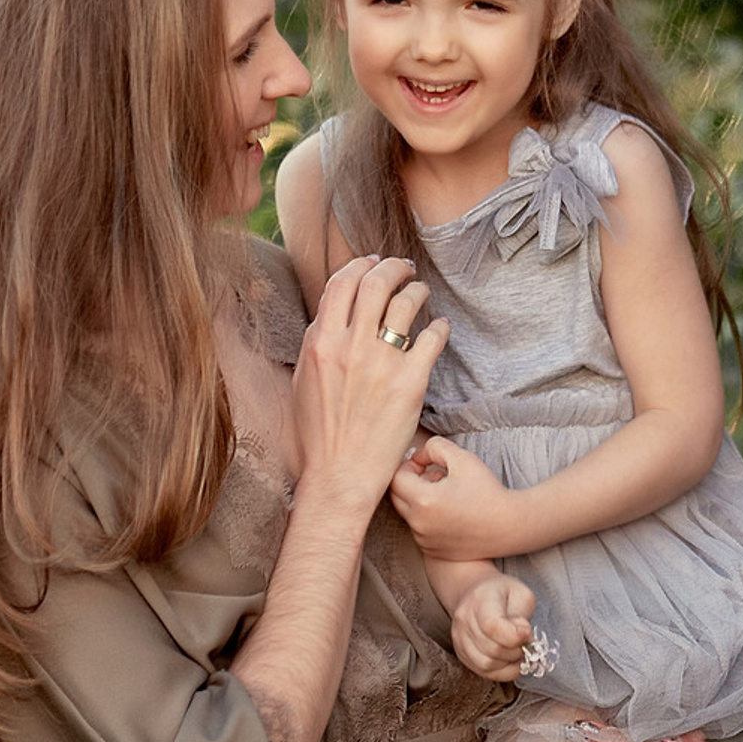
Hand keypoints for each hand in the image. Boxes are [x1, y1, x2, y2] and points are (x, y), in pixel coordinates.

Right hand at [292, 258, 448, 513]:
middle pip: (375, 281)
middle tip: (404, 269)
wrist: (339, 477)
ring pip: (406, 303)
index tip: (372, 264)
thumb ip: (316, 347)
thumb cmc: (316, 439)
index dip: (360, 265)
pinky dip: (439, 326)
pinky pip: (432, 338)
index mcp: (320, 343)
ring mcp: (381, 362)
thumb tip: (328, 321)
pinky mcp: (411, 382)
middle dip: (393, 267)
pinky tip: (441, 327)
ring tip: (421, 293)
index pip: (341, 283)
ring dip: (417, 290)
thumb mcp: (302, 384)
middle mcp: (349, 345)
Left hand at [388, 435, 521, 559]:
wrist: (510, 526)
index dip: (409, 465)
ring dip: (418, 501)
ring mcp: (424, 540)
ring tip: (446, 494)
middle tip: (435, 476)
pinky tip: (450, 513)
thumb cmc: (487, 491)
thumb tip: (418, 456)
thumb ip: (435, 447)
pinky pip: (418, 530)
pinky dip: (426, 519)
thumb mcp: (462, 458)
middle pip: (396, 496)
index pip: (396, 477)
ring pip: (407, 514)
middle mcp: (418, 524)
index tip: (427, 464)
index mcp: (423, 500)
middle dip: (410, 482)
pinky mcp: (432, 551)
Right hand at [448, 573, 536, 681]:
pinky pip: (483, 672)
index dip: (515, 636)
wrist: (477, 594)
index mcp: (480, 599)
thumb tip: (522, 638)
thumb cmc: (503, 593)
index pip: (492, 626)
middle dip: (516, 650)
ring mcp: (459, 639)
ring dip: (509, 662)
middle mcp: (464, 620)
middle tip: (525, 642)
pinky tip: (510, 660)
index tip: (527, 633)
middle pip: (492, 649)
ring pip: (486, 665)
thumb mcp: (521, 594)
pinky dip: (502, 671)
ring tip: (517, 650)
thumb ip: (523, 615)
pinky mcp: (461, 653)